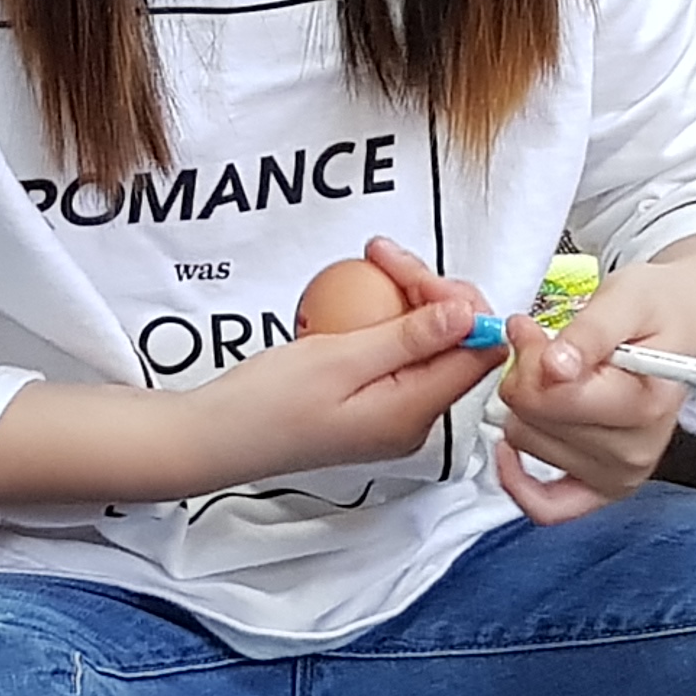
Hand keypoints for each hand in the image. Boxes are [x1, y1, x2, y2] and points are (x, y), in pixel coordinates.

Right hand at [174, 286, 504, 487]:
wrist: (216, 438)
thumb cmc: (267, 405)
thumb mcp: (340, 359)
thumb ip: (411, 337)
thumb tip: (470, 314)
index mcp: (414, 414)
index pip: (478, 353)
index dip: (464, 305)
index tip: (422, 276)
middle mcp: (413, 422)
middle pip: (455, 345)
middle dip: (433, 292)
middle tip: (384, 257)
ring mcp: (394, 416)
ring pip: (428, 344)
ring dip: (409, 298)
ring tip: (374, 261)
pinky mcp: (373, 407)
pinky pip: (400, 356)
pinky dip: (388, 319)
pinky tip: (362, 296)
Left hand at [496, 235, 695, 522]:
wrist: (682, 328)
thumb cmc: (656, 312)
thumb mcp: (625, 299)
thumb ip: (590, 332)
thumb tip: (555, 366)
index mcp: (646, 404)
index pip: (552, 395)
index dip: (528, 356)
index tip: (530, 330)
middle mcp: (636, 451)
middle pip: (534, 419)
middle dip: (525, 375)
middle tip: (542, 347)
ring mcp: (620, 475)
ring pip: (526, 443)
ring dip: (526, 406)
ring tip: (550, 374)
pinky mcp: (603, 489)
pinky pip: (545, 507)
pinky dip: (518, 478)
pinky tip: (512, 447)